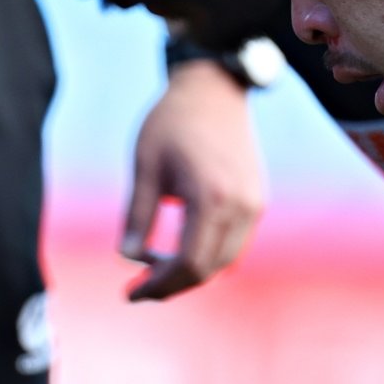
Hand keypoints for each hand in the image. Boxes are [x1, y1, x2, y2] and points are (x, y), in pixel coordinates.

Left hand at [119, 59, 265, 300]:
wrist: (213, 90)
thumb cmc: (172, 123)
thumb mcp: (145, 168)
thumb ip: (138, 216)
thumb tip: (127, 258)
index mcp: (211, 197)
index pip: (189, 263)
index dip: (158, 286)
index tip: (130, 292)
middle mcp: (241, 206)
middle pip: (208, 269)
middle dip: (171, 285)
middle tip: (138, 287)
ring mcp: (254, 205)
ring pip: (224, 261)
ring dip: (190, 272)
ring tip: (154, 270)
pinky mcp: (256, 201)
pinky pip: (234, 244)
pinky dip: (208, 255)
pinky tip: (179, 249)